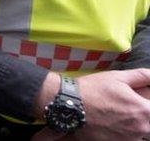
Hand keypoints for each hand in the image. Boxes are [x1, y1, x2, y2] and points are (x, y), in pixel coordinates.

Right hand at [35, 70, 149, 140]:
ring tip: (119, 118)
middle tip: (129, 110)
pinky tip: (112, 125)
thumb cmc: (93, 89)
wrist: (68, 105)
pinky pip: (128, 140)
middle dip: (144, 118)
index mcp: (143, 110)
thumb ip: (141, 76)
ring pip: (141, 135)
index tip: (142, 104)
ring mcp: (129, 139)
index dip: (148, 105)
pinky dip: (124, 134)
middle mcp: (140, 128)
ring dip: (135, 127)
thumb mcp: (118, 77)